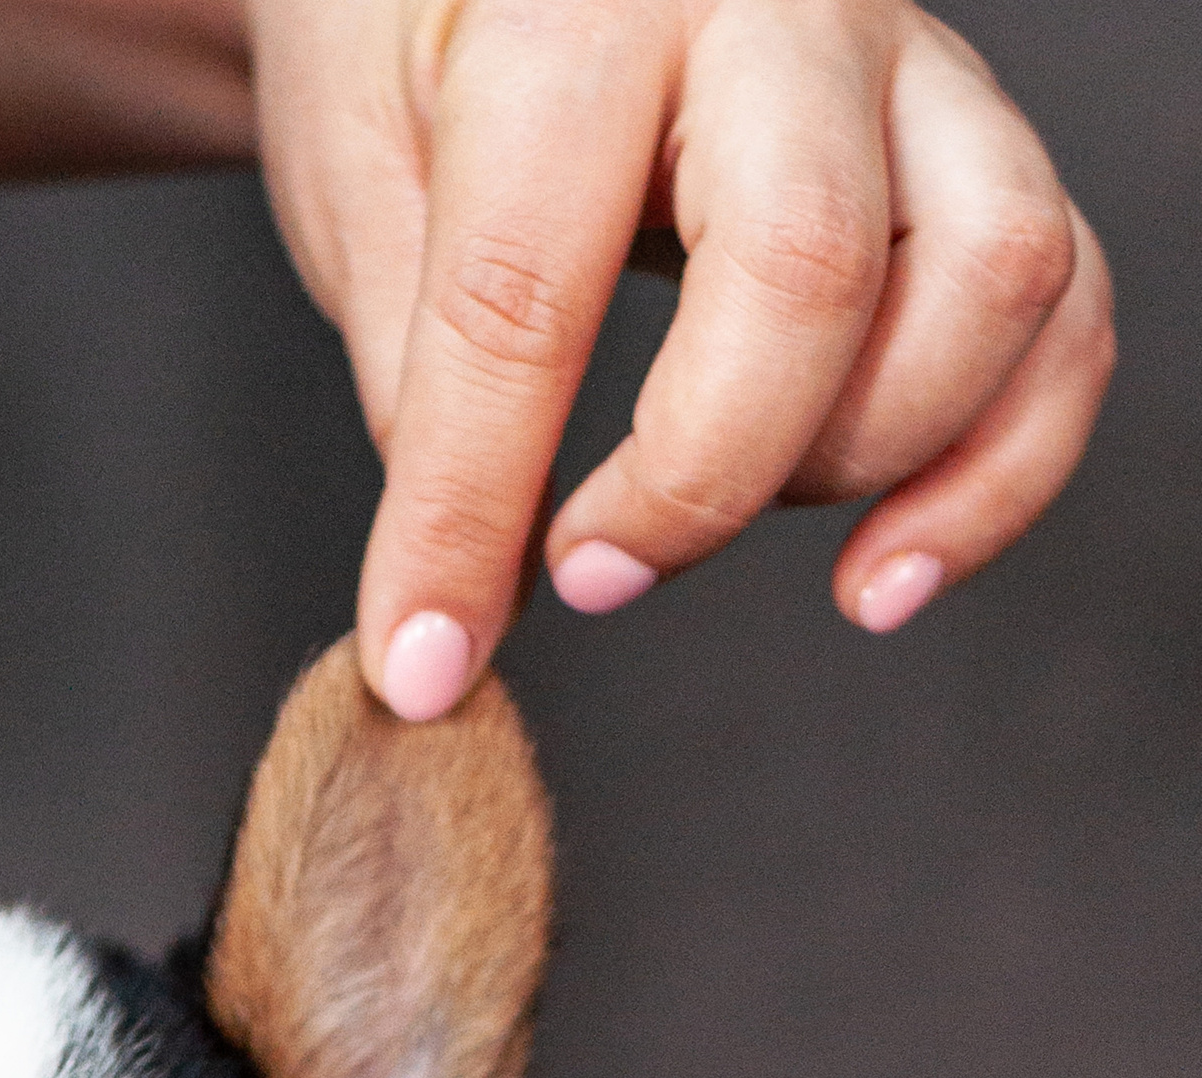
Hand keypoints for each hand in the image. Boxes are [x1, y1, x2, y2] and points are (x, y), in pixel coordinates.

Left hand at [245, 0, 1115, 716]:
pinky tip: (881, 568)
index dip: (469, 509)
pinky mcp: (977, 148)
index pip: (530, 295)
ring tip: (733, 523)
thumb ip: (419, 397)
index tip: (424, 660)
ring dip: (864, 458)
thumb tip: (449, 624)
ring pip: (990, 277)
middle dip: (696, 480)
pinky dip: (994, 469)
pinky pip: (1062, 312)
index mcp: (581, 9)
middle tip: (586, 573)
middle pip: (809, 271)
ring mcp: (911, 66)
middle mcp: (780, 4)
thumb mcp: (365, 193)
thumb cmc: (425, 50)